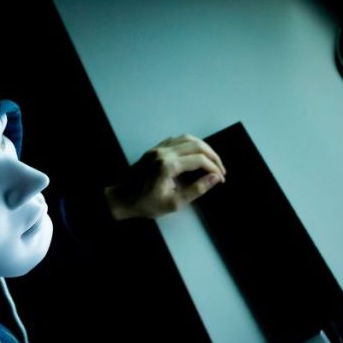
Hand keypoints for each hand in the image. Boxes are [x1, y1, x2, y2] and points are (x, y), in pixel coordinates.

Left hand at [106, 134, 226, 219]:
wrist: (121, 199)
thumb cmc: (146, 204)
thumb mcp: (174, 203)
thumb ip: (197, 189)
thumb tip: (215, 178)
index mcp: (168, 165)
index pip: (200, 160)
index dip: (214, 168)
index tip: (221, 179)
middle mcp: (164, 152)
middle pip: (197, 145)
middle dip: (213, 156)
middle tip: (220, 169)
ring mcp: (158, 148)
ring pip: (188, 138)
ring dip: (203, 147)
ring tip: (211, 160)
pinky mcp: (155, 148)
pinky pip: (177, 139)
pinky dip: (190, 144)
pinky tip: (195, 154)